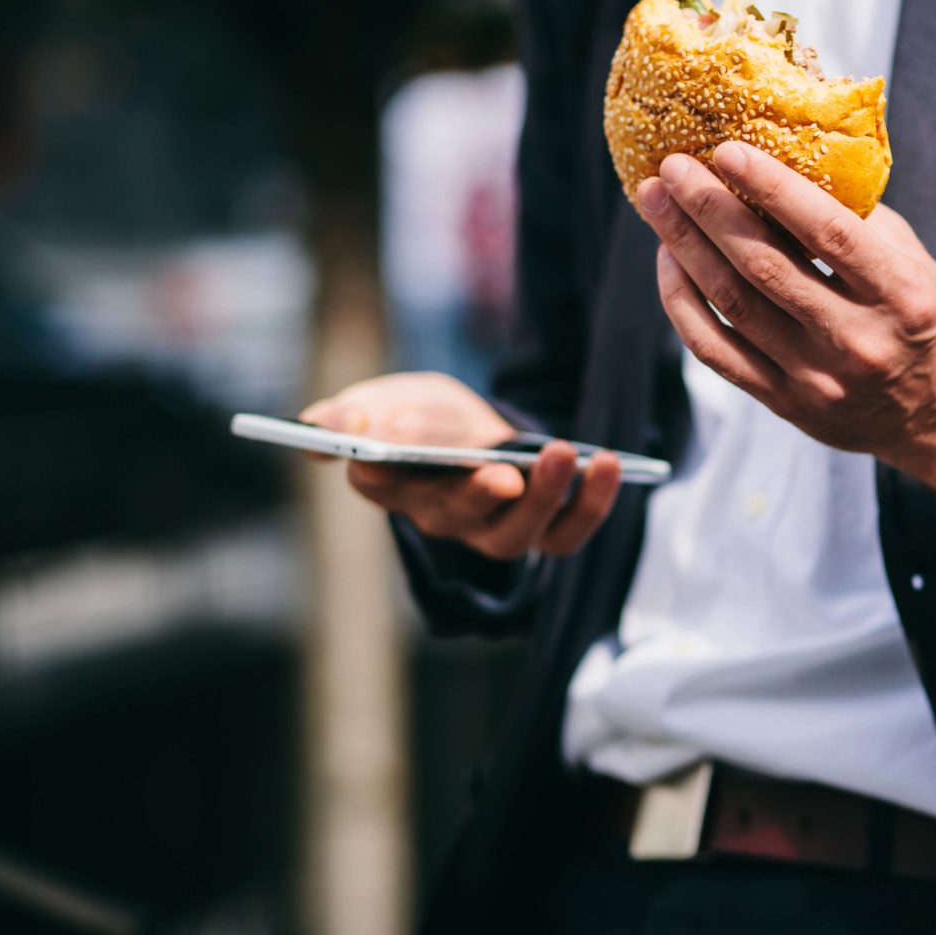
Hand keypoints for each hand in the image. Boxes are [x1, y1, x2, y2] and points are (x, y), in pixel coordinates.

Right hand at [300, 372, 622, 558]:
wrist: (480, 429)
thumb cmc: (426, 417)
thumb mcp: (388, 400)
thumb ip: (353, 413)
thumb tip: (326, 425)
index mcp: (394, 486)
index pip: (379, 485)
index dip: (380, 473)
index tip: (381, 450)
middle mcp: (443, 518)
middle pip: (456, 516)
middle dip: (479, 494)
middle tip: (504, 472)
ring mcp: (494, 530)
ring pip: (516, 534)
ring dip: (545, 497)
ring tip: (566, 452)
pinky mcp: (543, 531)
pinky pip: (568, 533)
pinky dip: (593, 503)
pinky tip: (609, 463)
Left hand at [637, 144, 935, 542]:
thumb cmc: (920, 316)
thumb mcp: (909, 259)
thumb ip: (854, 216)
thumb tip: (783, 154)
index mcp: (901, 295)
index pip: (828, 232)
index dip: (772, 188)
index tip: (727, 150)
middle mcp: (859, 341)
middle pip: (765, 267)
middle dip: (709, 209)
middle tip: (673, 168)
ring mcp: (818, 379)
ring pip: (732, 304)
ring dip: (685, 247)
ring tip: (658, 202)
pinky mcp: (785, 403)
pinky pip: (715, 351)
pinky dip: (683, 302)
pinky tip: (670, 261)